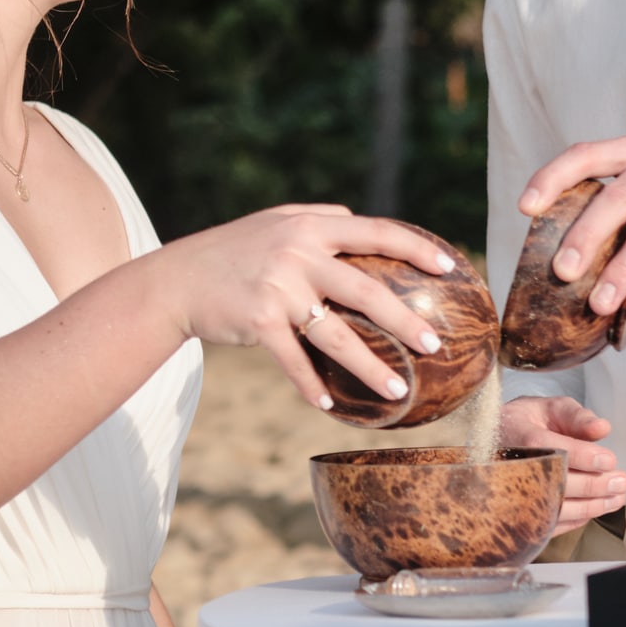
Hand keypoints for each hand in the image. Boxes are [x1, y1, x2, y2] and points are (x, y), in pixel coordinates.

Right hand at [157, 206, 455, 412]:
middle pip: (367, 291)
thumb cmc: (231, 253)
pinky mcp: (258, 321)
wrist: (176, 280)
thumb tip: (358, 219)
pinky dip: (311, 387)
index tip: (449, 267)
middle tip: (436, 345)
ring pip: (337, 336)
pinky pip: (294, 361)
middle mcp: (298, 253)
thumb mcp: (274, 222)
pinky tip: (329, 407)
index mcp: (310, 226)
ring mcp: (278, 287)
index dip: (416, 248)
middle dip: (406, 322)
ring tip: (398, 391)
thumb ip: (317, 219)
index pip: (376, 232)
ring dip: (370, 368)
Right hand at [499, 393, 625, 532]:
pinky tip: (595, 510)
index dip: (585, 458)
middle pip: (558, 484)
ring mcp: (515, 494)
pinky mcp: (519, 513)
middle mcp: (515, 469)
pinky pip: (549, 524)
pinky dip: (575, 519)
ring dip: (591, 506)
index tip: (610, 460)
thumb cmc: (526, 422)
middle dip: (594, 485)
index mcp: (522, 438)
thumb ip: (576, 416)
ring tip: (616, 499)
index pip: (555, 452)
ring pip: (555, 509)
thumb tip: (602, 428)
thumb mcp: (550, 407)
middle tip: (621, 482)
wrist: (492, 441)